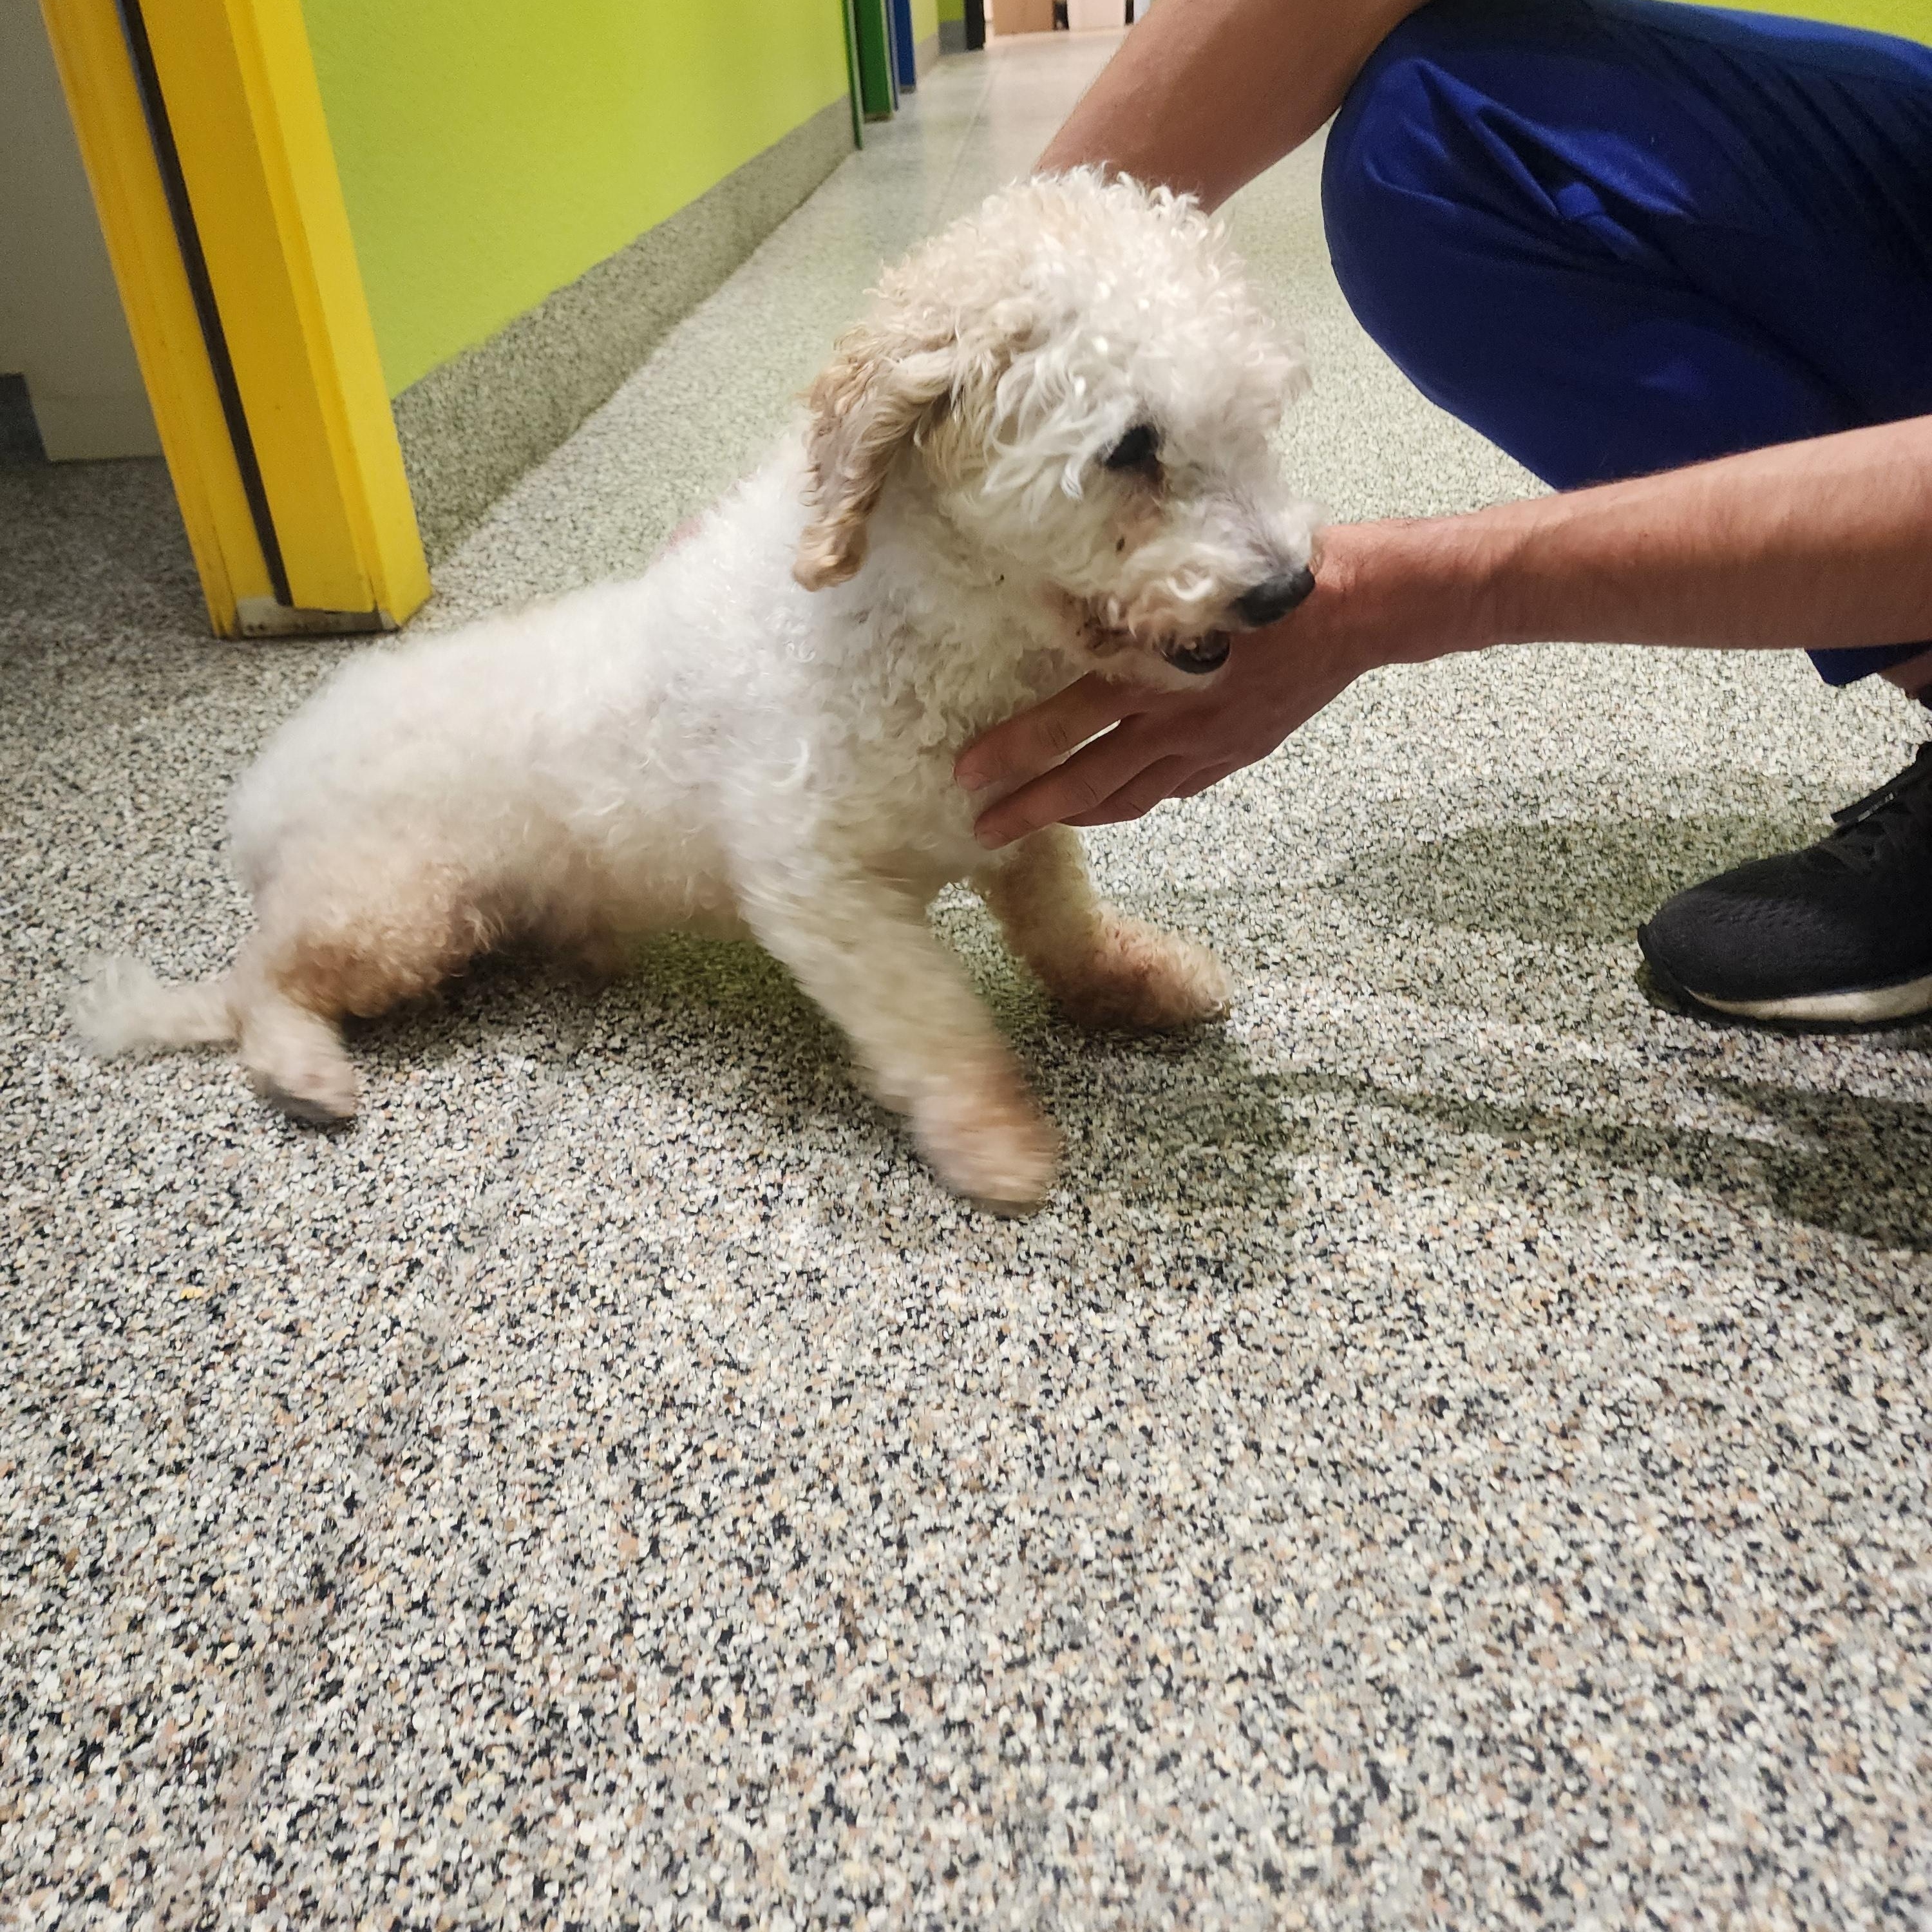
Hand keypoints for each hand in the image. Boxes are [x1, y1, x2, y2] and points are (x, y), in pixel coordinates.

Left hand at [956, 527, 1394, 846]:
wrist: (1362, 607)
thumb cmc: (1274, 576)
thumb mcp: (1193, 577)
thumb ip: (1130, 601)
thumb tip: (1062, 602)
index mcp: (1155, 676)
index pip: (1064, 726)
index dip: (1012, 752)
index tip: (965, 774)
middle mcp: (1175, 722)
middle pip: (1087, 780)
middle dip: (1031, 810)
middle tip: (983, 831)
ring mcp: (1209, 745)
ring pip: (1131, 797)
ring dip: (1082, 815)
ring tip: (1044, 823)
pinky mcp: (1237, 752)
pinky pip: (1176, 788)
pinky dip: (1139, 799)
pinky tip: (1122, 801)